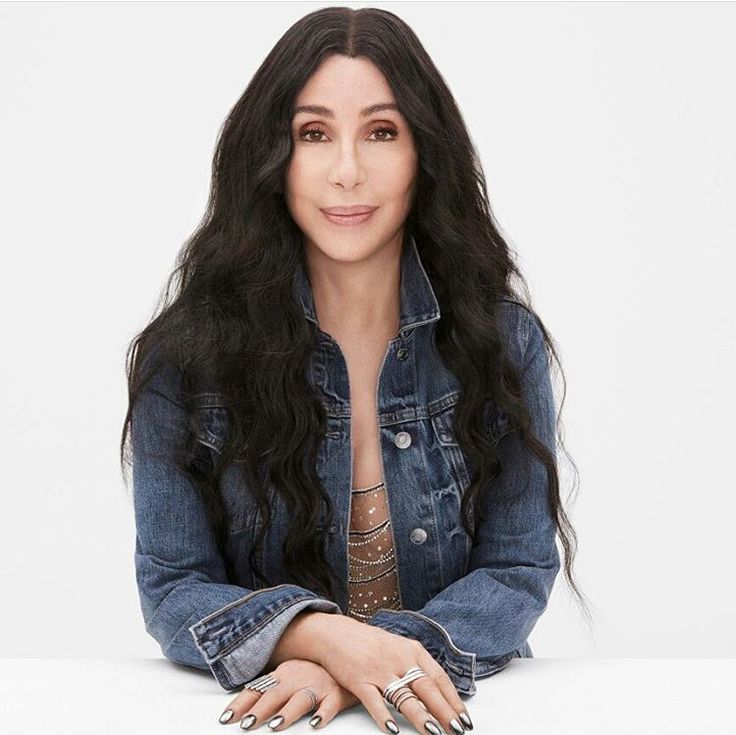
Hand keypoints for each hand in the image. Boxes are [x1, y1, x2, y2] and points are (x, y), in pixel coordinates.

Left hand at [217, 658, 359, 729]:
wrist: (348, 657)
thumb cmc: (315, 671)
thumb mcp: (291, 675)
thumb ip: (271, 689)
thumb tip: (245, 706)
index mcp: (284, 673)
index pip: (259, 688)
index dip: (242, 703)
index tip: (226, 718)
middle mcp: (298, 678)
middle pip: (276, 694)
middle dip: (260, 709)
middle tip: (246, 724)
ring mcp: (318, 686)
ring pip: (301, 698)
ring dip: (288, 711)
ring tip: (275, 724)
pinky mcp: (337, 695)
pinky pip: (331, 704)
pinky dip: (324, 713)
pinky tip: (316, 723)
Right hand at [314, 615, 470, 734]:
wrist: (336, 633)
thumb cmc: (370, 643)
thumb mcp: (399, 648)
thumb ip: (417, 667)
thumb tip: (440, 691)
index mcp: (412, 650)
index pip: (439, 677)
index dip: (453, 700)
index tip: (465, 719)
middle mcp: (399, 659)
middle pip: (426, 688)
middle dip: (444, 711)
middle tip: (457, 730)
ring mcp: (379, 669)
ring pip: (404, 696)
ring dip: (420, 717)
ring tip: (435, 733)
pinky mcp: (359, 680)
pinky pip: (373, 701)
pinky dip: (383, 716)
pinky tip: (392, 730)